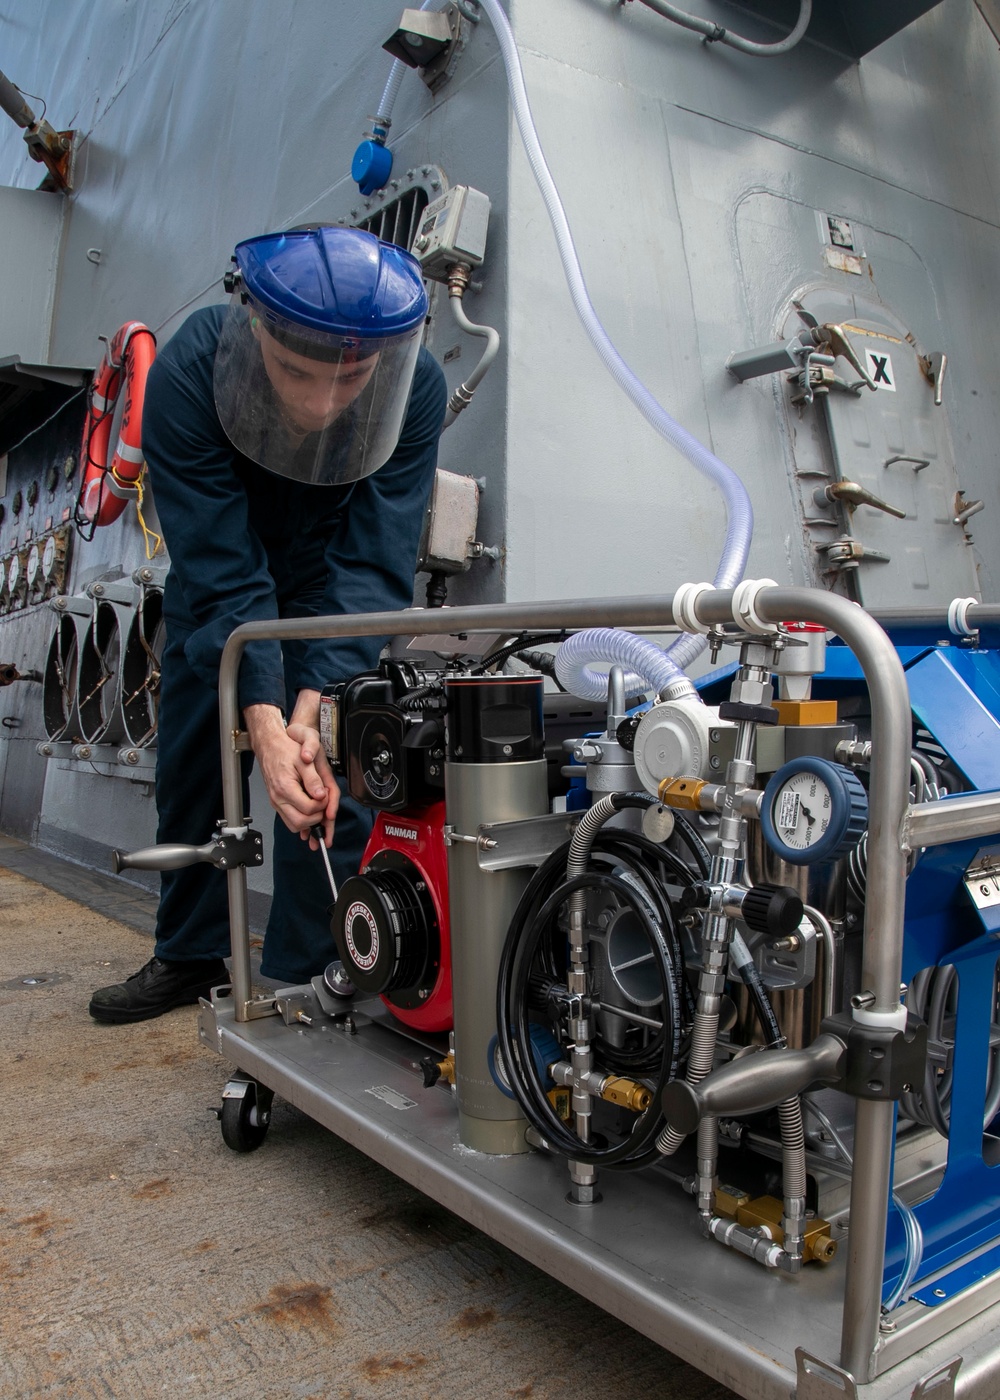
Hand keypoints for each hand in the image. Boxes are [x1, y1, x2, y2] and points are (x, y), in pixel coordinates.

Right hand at [286, 720, 338, 848]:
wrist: (269, 746)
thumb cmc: (285, 750)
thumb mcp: (304, 761)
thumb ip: (313, 779)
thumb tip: (321, 795)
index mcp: (285, 788)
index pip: (308, 809)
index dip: (322, 805)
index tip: (325, 795)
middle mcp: (278, 798)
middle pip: (300, 823)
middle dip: (316, 817)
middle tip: (323, 803)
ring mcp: (276, 802)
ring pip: (294, 825)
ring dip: (308, 821)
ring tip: (317, 806)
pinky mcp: (276, 802)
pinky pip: (289, 819)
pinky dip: (301, 820)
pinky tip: (310, 813)